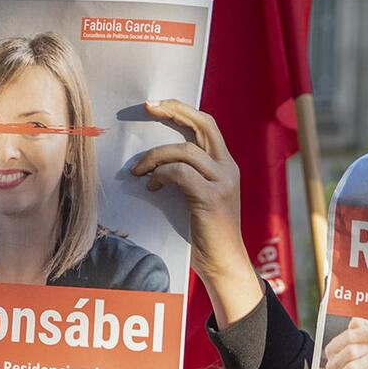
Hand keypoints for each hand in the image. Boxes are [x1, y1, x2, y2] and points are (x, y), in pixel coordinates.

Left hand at [133, 99, 258, 325]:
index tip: (157, 104)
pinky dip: (161, 175)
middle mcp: (228, 168)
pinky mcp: (210, 198)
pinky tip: (152, 186)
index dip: (183, 110)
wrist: (223, 264)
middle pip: (203, 125)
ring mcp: (222, 182)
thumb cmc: (206, 234)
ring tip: (139, 171)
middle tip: (148, 107)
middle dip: (174, 111)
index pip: (208, 125)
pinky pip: (179, 173)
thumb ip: (189, 175)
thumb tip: (159, 160)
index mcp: (227, 165)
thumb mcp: (201, 197)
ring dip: (156, 157)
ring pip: (184, 150)